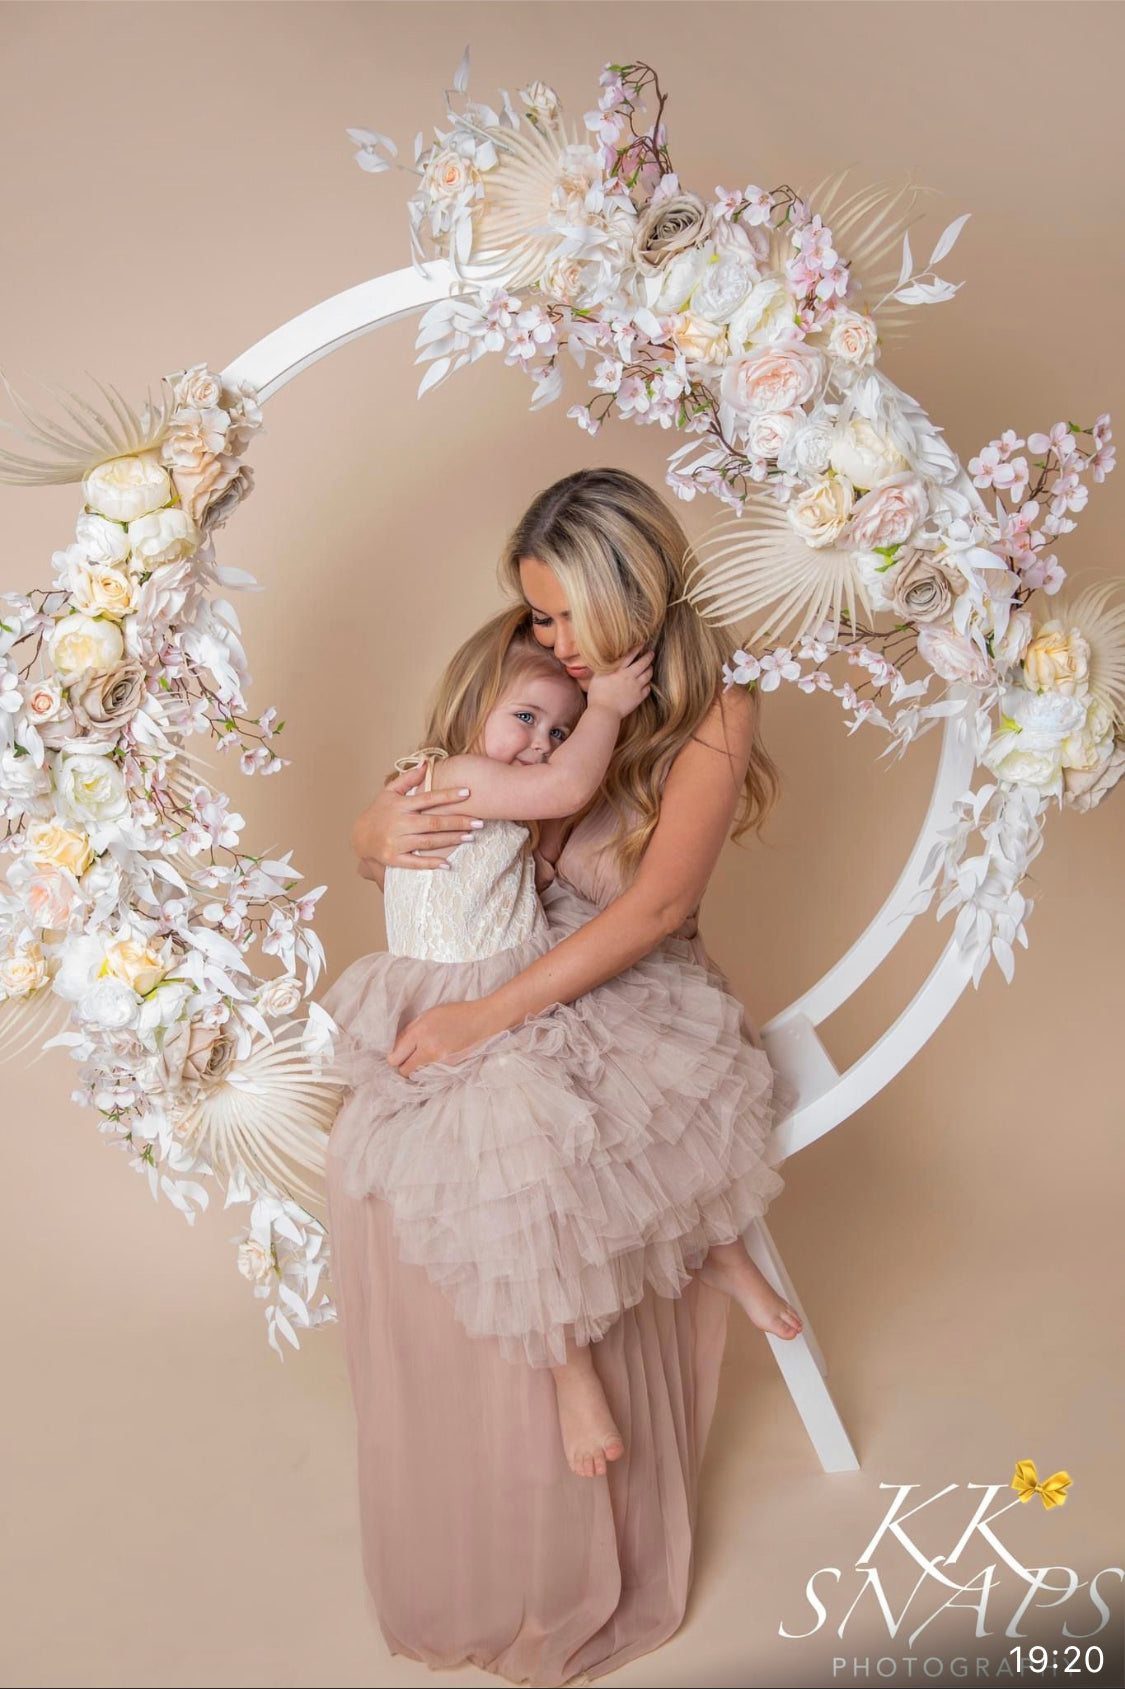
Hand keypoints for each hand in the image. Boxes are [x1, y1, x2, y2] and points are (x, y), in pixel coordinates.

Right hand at [351, 764, 483, 875]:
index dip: (448, 795)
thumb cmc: (379, 812)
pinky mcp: (394, 859)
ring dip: (451, 840)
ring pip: (428, 842)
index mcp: (400, 805)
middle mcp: (399, 823)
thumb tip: (426, 763)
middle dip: (458, 822)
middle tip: (479, 822)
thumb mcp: (389, 792)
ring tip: (471, 837)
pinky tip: (447, 864)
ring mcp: (396, 842)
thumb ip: (408, 778)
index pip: (428, 798)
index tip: (468, 793)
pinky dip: (431, 864)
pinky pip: (415, 862)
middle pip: (433, 823)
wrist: (359, 837)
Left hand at [387, 998, 497, 1077]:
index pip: (394, 1057)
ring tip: (424, 1055)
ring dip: (417, 1068)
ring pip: (417, 1074)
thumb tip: (395, 1047)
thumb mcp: (427, 1015)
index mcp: (420, 1033)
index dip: (393, 1057)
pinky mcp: (450, 1068)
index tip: (397, 1053)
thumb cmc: (455, 1013)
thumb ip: (409, 1031)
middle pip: (404, 1071)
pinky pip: (431, 1073)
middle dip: (403, 1065)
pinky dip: (430, 1068)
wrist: (483, 1020)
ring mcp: (440, 1061)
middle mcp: (428, 1049)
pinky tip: (437, 1056)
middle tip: (409, 1056)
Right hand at [585, 644, 653, 719]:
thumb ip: (603, 668)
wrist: (604, 712)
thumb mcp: (597, 677)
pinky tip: (647, 684)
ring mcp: (635, 687)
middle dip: (648, 657)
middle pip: (642, 663)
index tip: (642, 643)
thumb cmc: (597, 695)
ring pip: (647, 675)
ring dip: (650, 669)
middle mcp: (629, 676)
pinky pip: (647, 689)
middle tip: (651, 653)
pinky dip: (648, 685)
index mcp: (618, 670)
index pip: (630, 655)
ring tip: (650, 667)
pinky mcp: (638, 698)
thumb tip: (605, 661)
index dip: (637, 648)